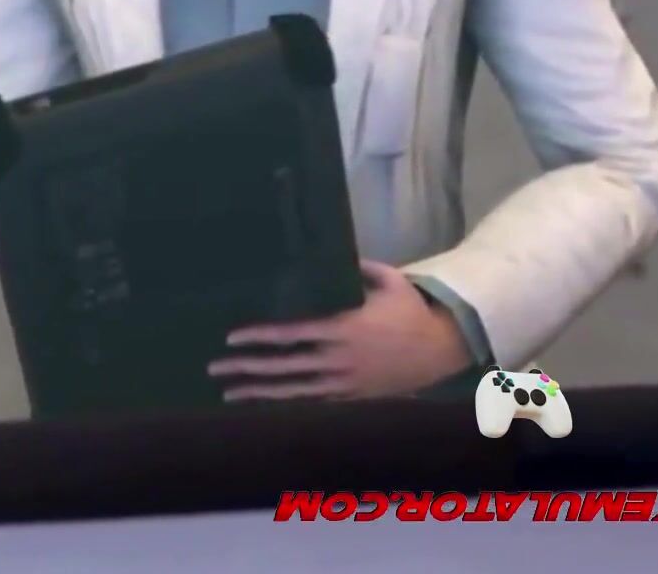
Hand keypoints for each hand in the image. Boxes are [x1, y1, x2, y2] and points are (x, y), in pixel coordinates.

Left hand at [208, 261, 471, 401]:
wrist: (442, 350)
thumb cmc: (412, 312)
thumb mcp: (391, 281)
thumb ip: (360, 266)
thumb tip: (333, 249)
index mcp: (343, 329)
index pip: (292, 334)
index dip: (259, 336)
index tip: (232, 337)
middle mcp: (339, 360)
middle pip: (284, 367)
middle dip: (247, 369)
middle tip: (215, 369)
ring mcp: (345, 384)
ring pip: (294, 392)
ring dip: (259, 393)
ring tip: (228, 395)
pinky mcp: (353, 398)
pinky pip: (314, 405)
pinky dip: (288, 406)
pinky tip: (264, 408)